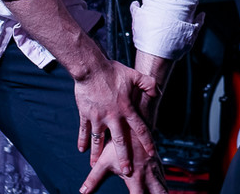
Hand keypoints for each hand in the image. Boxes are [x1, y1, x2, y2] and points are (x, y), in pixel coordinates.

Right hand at [73, 63, 159, 180]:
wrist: (91, 69)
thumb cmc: (113, 71)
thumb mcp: (135, 75)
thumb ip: (148, 84)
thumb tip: (158, 92)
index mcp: (126, 109)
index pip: (140, 128)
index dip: (147, 141)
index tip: (151, 152)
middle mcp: (113, 116)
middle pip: (119, 141)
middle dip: (124, 157)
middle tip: (127, 171)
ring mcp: (98, 117)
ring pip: (99, 140)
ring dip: (97, 153)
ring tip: (95, 164)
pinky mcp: (85, 114)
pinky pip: (84, 131)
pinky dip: (82, 140)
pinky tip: (81, 149)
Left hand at [82, 132, 168, 193]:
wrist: (134, 121)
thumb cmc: (117, 142)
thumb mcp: (104, 162)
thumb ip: (94, 178)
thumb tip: (83, 191)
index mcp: (136, 177)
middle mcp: (148, 174)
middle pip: (160, 193)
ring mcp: (155, 168)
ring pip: (164, 186)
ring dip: (163, 192)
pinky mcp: (157, 163)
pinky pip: (164, 178)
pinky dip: (163, 186)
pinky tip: (161, 190)